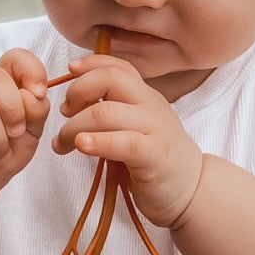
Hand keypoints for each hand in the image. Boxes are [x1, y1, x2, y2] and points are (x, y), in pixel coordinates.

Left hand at [52, 54, 202, 227]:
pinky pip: (122, 142)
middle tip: (64, 113)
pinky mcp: (154, 155)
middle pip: (110, 79)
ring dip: (73, 126)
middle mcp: (151, 105)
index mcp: (146, 96)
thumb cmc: (156, 160)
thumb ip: (113, 112)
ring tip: (62, 144)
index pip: (118, 66)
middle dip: (77, 91)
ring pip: (105, 112)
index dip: (90, 64)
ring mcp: (155, 128)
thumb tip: (73, 104)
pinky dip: (96, 142)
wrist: (192, 190)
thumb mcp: (136, 127)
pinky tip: (80, 146)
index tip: (68, 72)